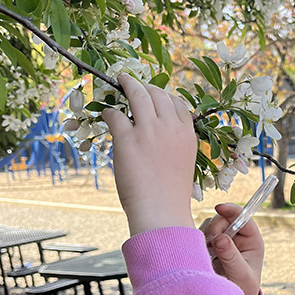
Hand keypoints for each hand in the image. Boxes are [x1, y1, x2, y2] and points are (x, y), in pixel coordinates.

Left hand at [101, 74, 197, 235]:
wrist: (161, 212)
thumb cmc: (171, 194)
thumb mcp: (184, 163)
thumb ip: (177, 143)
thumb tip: (162, 133)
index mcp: (187, 135)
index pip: (177, 104)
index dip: (163, 96)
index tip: (154, 96)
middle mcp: (170, 127)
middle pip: (157, 93)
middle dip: (144, 86)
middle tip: (133, 85)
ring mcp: (148, 131)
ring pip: (137, 94)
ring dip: (127, 84)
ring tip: (119, 82)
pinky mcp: (127, 139)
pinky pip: (115, 115)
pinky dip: (110, 112)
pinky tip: (107, 116)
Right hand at [199, 203, 263, 294]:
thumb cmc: (243, 289)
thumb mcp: (240, 274)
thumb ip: (231, 256)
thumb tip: (219, 238)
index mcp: (252, 241)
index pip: (243, 218)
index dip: (232, 210)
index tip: (220, 208)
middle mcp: (238, 237)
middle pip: (224, 218)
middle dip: (216, 227)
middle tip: (211, 242)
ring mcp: (223, 240)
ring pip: (211, 225)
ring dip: (207, 235)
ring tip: (209, 253)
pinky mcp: (210, 246)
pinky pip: (201, 235)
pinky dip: (199, 241)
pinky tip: (202, 254)